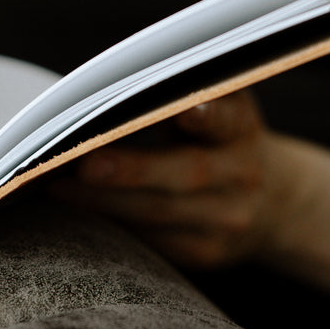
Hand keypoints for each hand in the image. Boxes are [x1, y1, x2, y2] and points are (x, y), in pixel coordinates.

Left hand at [50, 91, 281, 268]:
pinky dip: (114, 225)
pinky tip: (78, 210)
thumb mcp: (218, 104)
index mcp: (241, 128)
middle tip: (82, 162)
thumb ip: (182, 87)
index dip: (204, 116)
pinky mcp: (207, 252)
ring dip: (105, 202)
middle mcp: (242, 175)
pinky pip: (154, 241)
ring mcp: (226, 219)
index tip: (180, 111)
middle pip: (185, 173)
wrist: (271, 201)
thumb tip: (117, 76)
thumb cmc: (218, 136)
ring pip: (159, 213)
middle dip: (131, 169)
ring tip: (58, 186)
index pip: (226, 120)